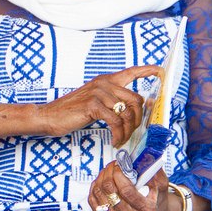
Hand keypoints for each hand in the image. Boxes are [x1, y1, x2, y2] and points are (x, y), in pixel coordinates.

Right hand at [37, 64, 161, 146]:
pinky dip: (118, 134)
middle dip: (137, 120)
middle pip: (136, 100)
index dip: (148, 71)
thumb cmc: (72, 111)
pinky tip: (114, 139)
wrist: (50, 116)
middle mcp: (104, 83)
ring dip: (127, 131)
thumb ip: (113, 100)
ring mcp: (98, 93)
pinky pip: (115, 121)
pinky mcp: (93, 105)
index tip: (161, 72)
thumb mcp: (95, 101)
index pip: (131, 72)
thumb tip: (134, 108)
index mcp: (106, 80)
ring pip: (127, 113)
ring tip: (120, 138)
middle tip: (130, 132)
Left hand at [88, 161, 174, 210]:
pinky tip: (101, 181)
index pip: (126, 189)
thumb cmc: (156, 200)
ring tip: (108, 170)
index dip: (119, 173)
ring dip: (101, 177)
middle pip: (109, 189)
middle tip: (113, 164)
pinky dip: (95, 187)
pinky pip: (92, 200)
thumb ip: (156, 171)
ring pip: (99, 192)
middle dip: (109, 171)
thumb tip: (147, 156)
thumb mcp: (161, 187)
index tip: (119, 164)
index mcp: (146, 209)